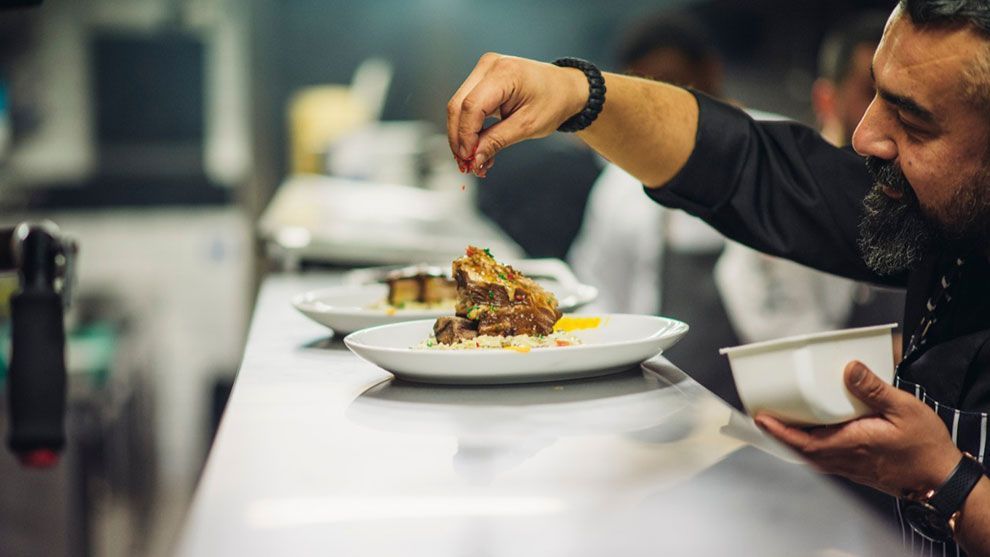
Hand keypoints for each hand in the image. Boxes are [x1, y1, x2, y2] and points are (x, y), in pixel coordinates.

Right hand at [446, 53, 587, 176]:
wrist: (564, 88)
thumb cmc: (554, 101)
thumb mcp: (528, 126)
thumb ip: (497, 141)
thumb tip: (474, 157)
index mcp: (504, 73)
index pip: (472, 106)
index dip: (465, 135)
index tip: (468, 158)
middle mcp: (489, 66)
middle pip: (458, 105)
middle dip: (459, 138)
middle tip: (465, 164)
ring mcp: (484, 70)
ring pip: (459, 106)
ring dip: (462, 136)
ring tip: (472, 160)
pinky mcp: (482, 79)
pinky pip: (467, 105)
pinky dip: (469, 128)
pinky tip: (476, 147)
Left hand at [755, 361, 962, 495]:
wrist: (942, 480)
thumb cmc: (925, 448)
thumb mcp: (903, 409)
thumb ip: (873, 389)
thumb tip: (849, 368)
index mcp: (849, 444)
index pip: (802, 442)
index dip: (777, 430)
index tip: (760, 418)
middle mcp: (844, 458)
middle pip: (800, 449)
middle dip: (778, 433)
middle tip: (763, 415)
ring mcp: (849, 466)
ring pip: (811, 454)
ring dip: (793, 439)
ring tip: (782, 420)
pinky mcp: (857, 468)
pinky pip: (824, 456)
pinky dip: (811, 444)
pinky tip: (814, 431)